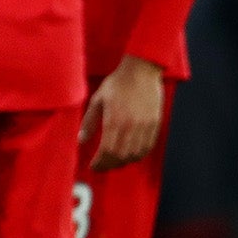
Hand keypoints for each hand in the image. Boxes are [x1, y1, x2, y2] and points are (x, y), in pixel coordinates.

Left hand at [80, 55, 165, 170]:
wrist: (141, 71)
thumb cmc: (117, 84)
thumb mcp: (97, 100)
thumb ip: (89, 122)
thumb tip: (81, 140)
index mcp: (115, 120)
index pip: (107, 151)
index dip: (100, 162)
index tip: (93, 166)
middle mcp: (131, 126)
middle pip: (121, 156)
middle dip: (110, 165)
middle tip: (102, 166)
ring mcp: (145, 126)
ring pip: (136, 154)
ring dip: (124, 161)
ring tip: (114, 161)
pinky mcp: (155, 124)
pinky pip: (148, 147)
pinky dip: (138, 154)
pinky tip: (130, 154)